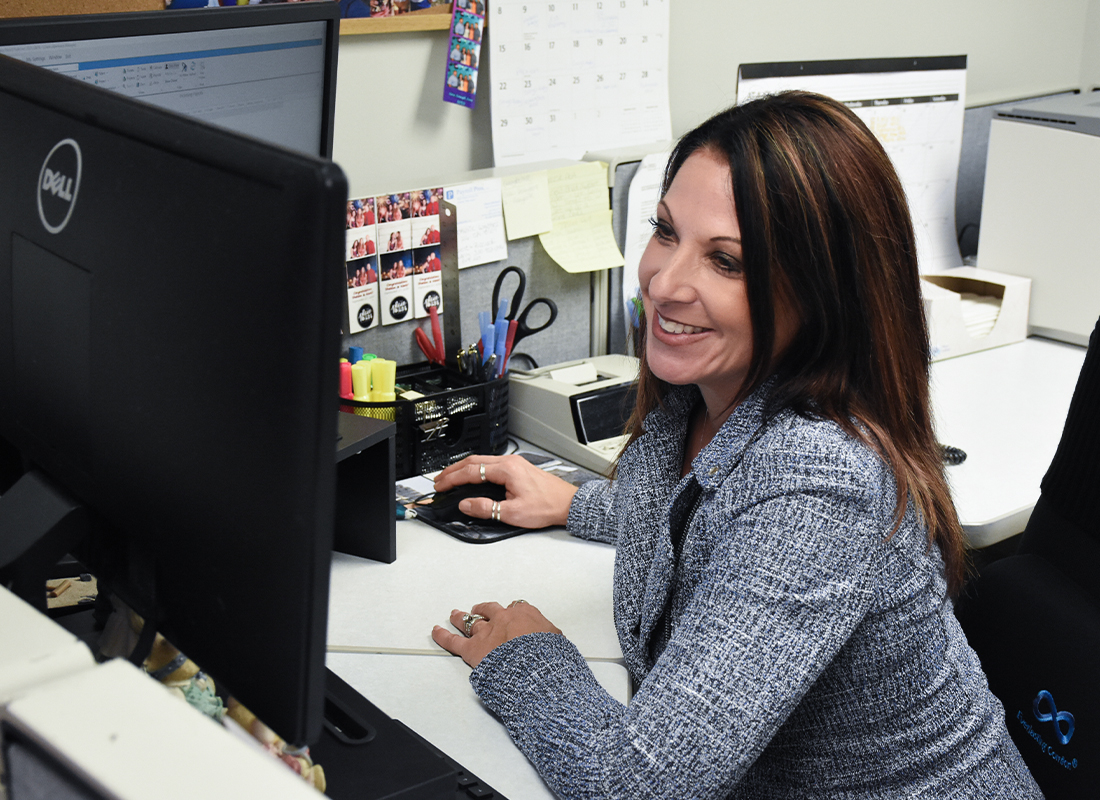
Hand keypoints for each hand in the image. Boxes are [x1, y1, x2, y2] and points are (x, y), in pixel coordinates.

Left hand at [431, 600, 560, 667]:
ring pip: (470, 622)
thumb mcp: (558, 642)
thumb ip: (551, 638)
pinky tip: (436, 631)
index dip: (513, 613)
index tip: (513, 615)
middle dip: (484, 610)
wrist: (535, 668)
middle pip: (490, 610)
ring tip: (455, 615)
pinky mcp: (472, 649)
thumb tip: (556, 642)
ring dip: (461, 618)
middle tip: (480, 610)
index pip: (517, 609)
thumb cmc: (548, 656)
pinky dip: (442, 635)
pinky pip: (452, 640)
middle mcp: (503, 619)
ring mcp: (486, 633)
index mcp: (525, 614)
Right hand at [433, 454, 577, 528]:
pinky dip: (476, 469)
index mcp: (507, 469)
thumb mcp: (513, 513)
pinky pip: (490, 463)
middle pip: (473, 461)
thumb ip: (487, 508)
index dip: (452, 479)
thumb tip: (466, 504)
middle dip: (453, 470)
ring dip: (464, 468)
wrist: (567, 503)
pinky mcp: (518, 468)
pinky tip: (472, 476)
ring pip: (481, 460)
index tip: (441, 486)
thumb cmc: (547, 506)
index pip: (472, 471)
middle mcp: (510, 462)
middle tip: (439, 481)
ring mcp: (514, 463)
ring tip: (450, 477)